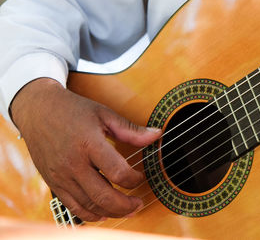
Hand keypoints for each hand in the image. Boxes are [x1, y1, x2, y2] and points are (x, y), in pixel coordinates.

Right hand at [11, 78, 161, 220]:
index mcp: (89, 143)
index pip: (118, 172)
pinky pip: (73, 207)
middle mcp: (73, 163)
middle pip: (104, 196)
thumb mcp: (104, 114)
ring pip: (89, 205)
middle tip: (139, 204)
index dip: (135, 179)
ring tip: (127, 210)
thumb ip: (131, 129)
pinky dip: (90, 214)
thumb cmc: (73, 110)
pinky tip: (103, 214)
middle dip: (126, 205)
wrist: (37, 110)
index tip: (141, 177)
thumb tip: (157, 135)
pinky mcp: (53, 182)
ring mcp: (61, 176)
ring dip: (112, 212)